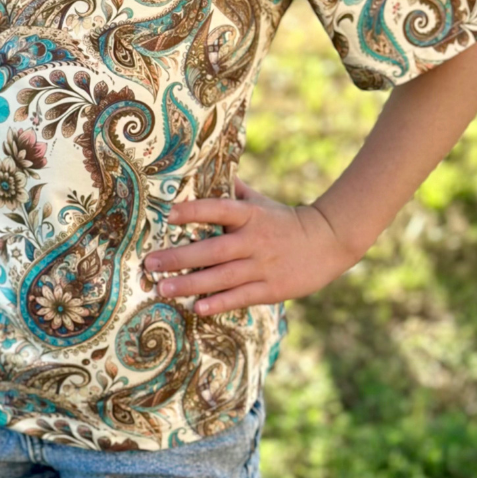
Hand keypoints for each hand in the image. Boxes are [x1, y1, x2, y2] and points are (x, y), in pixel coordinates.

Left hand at [143, 176, 359, 314]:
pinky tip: (197, 308)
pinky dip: (219, 303)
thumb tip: (209, 169)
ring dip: (190, 284)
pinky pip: (240, 296)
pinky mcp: (271, 289)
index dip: (193, 211)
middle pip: (212, 249)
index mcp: (249, 215)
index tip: (168, 215)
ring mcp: (262, 266)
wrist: (327, 241)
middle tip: (150, 263)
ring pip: (221, 277)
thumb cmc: (284, 220)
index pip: (218, 209)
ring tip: (162, 288)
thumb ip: (234, 191)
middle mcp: (253, 240)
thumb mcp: (260, 202)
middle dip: (179, 257)